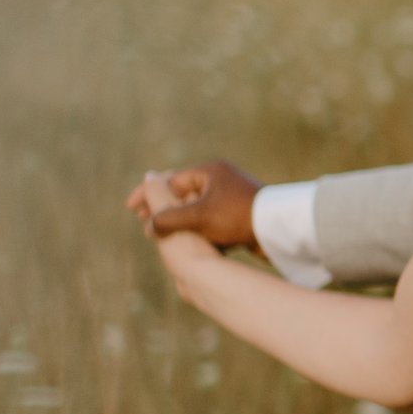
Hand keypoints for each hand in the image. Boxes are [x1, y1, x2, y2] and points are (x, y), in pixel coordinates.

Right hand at [124, 159, 260, 249]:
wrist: (281, 230)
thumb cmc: (239, 217)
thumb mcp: (198, 217)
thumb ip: (169, 218)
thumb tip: (149, 225)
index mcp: (210, 171)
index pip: (170, 180)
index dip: (148, 193)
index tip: (131, 208)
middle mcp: (220, 180)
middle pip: (182, 193)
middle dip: (161, 207)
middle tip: (142, 220)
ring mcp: (231, 198)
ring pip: (195, 209)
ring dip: (178, 220)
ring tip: (160, 234)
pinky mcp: (239, 215)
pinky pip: (210, 220)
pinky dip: (196, 229)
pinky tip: (186, 242)